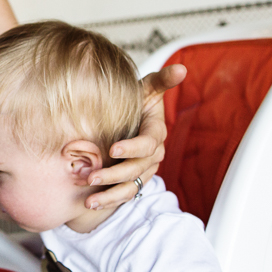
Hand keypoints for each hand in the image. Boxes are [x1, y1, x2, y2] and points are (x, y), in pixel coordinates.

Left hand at [83, 63, 186, 209]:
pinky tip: (91, 203)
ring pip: (131, 186)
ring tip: (90, 198)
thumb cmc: (134, 100)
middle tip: (92, 177)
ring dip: (110, 194)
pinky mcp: (135, 180)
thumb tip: (182, 69)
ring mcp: (145, 170)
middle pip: (136, 169)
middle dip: (114, 174)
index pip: (148, 143)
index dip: (132, 147)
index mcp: (156, 132)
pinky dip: (109, 200)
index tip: (112, 149)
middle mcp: (154, 154)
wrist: (126, 118)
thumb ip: (161, 80)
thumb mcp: (146, 88)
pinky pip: (126, 194)